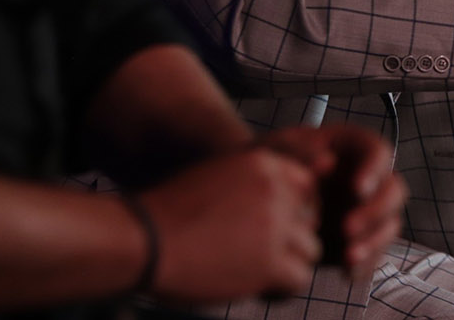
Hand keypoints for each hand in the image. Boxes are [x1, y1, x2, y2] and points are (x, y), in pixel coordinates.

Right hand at [140, 147, 320, 300]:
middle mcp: (276, 190)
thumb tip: (288, 211)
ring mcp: (276, 225)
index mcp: (264, 163)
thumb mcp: (219, 177)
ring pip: (310, 250)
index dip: (293, 210)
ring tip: (258, 273)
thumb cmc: (171, 212)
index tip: (273, 228)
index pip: (307, 187)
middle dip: (291, 239)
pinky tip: (258, 289)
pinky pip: (300, 279)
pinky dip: (282, 289)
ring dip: (289, 264)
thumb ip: (255, 187)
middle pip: (310, 219)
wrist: (144, 239)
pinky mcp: (271, 262)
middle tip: (261, 255)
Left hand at [260, 125, 405, 280]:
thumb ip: (299, 150)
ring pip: (389, 224)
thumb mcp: (277, 148)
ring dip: (375, 242)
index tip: (356, 189)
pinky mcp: (359, 239)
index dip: (374, 170)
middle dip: (376, 212)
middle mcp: (367, 178)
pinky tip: (347, 273)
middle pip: (393, 190)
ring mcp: (366, 209)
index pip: (378, 152)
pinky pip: (375, 253)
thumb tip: (327, 162)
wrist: (253, 197)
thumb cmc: (267, 164)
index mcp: (353, 148)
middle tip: (347, 229)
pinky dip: (365, 265)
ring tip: (349, 257)